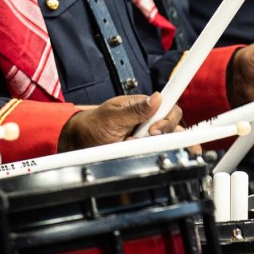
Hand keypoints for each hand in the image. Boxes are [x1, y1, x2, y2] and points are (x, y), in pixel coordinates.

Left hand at [60, 94, 181, 150]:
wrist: (81, 141)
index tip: (154, 130)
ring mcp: (146, 136)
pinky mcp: (142, 149)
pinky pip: (154, 153)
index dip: (168, 120)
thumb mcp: (113, 117)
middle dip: (161, 136)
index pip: (169, 108)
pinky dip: (147, 155)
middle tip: (143, 139)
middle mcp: (148, 120)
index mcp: (143, 106)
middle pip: (172, 128)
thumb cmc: (94, 124)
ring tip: (130, 145)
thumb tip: (157, 98)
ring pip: (165, 143)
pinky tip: (133, 152)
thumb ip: (136, 110)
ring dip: (150, 147)